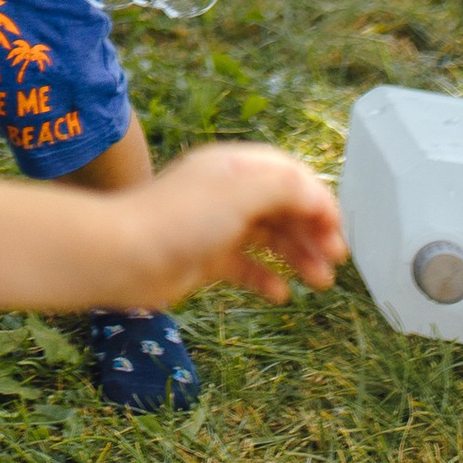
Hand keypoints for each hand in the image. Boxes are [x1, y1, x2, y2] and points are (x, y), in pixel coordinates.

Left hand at [104, 142, 346, 310]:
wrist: (124, 255)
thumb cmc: (181, 219)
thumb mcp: (240, 192)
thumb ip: (284, 188)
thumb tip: (317, 198)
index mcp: (233, 167)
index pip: (288, 175)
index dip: (318, 199)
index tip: (338, 229)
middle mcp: (225, 192)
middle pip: (281, 206)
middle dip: (312, 230)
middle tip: (336, 259)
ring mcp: (214, 226)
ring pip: (267, 238)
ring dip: (297, 256)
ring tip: (320, 282)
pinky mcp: (203, 257)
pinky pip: (244, 266)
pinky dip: (265, 278)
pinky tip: (280, 295)